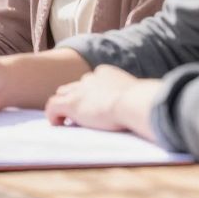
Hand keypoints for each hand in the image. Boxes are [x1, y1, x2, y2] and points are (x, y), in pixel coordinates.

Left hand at [43, 65, 160, 136]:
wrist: (133, 102)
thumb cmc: (142, 101)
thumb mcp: (138, 94)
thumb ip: (134, 96)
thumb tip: (145, 104)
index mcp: (106, 73)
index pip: (91, 81)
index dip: (90, 93)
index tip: (96, 105)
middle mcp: (90, 78)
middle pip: (75, 86)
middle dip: (75, 97)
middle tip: (80, 114)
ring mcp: (78, 90)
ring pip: (62, 95)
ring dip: (64, 106)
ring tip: (67, 120)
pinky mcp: (70, 103)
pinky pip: (52, 106)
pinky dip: (53, 115)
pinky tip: (58, 125)